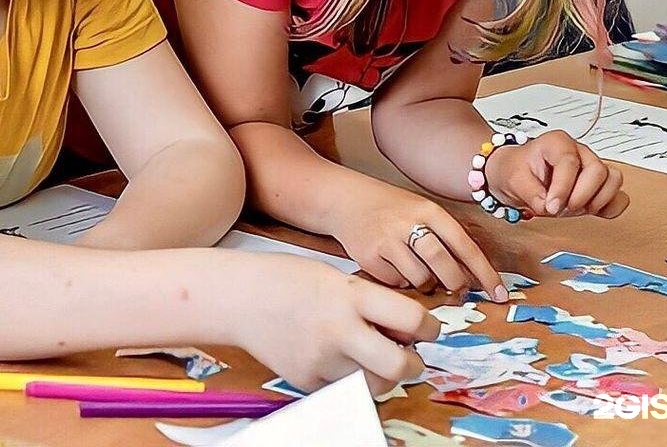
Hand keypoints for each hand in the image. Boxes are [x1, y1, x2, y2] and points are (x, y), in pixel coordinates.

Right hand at [236, 257, 438, 395]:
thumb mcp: (334, 277)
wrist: (237, 297)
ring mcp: (321, 361)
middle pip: (399, 367)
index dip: (429, 327)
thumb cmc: (285, 278)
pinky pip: (342, 389)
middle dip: (413, 365)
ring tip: (369, 354)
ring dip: (382, 374)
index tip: (428, 328)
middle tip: (410, 356)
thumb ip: (369, 302)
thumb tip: (406, 330)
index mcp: (347, 297)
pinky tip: (334, 355)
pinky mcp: (307, 382)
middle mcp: (338, 331)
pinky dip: (347, 377)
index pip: (410, 319)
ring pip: (374, 385)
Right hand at [324, 169, 506, 299]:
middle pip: (446, 267)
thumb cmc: (389, 208)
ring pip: (422, 280)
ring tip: (416, 269)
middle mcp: (408, 223)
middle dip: (455, 284)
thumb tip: (473, 278)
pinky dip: (400, 282)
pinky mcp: (369, 258)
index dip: (486, 274)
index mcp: (428, 209)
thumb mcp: (419, 210)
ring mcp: (387, 240)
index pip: (465, 246)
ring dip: (426, 284)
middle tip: (455, 289)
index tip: (501, 295)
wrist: (344, 199)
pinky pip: (397, 283)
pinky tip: (393, 266)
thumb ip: (444, 237)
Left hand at [485, 130, 628, 217]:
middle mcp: (579, 151)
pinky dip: (611, 206)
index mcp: (557, 142)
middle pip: (598, 170)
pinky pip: (619, 195)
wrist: (517, 176)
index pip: (569, 162)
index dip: (562, 187)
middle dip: (581, 195)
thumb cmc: (516, 171)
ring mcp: (592, 168)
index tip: (551, 205)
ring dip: (598, 200)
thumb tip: (550, 207)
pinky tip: (594, 212)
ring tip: (576, 208)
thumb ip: (531, 193)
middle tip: (563, 208)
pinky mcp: (599, 187)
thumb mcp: (513, 179)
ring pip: (614, 179)